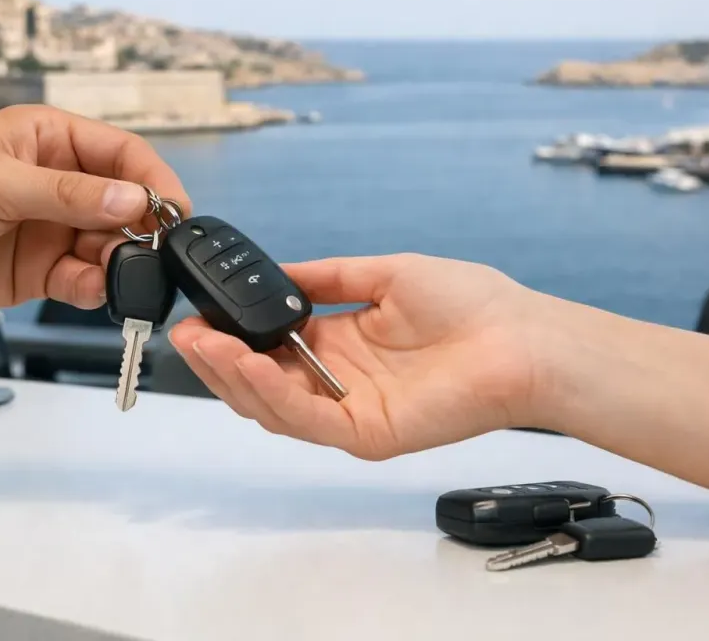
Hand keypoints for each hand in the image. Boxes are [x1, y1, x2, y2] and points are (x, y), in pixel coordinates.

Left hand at [0, 105, 189, 313]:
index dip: (152, 180)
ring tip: (111, 275)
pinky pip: (79, 280)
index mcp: (47, 140)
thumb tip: (133, 200)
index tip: (174, 210)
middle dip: (139, 229)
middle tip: (149, 253)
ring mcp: (45, 229)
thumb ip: (68, 194)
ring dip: (116, 263)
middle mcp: (53, 183)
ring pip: (106, 247)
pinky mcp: (33, 272)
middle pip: (121, 205)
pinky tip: (86, 289)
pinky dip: (90, 288)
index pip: (121, 154)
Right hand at [168, 254, 541, 459]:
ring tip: (203, 345)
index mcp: (340, 345)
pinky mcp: (367, 434)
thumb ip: (327, 278)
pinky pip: (307, 421)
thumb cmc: (470, 304)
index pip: (269, 349)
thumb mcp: (383, 274)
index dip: (230, 336)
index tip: (198, 315)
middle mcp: (338, 382)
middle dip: (217, 361)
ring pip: (272, 407)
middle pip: (260, 383)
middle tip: (186, 335)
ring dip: (232, 377)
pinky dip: (271, 394)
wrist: (522, 337)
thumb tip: (279, 274)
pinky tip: (246, 364)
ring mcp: (350, 412)